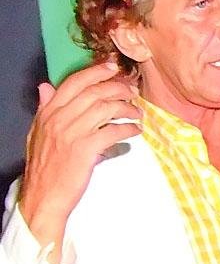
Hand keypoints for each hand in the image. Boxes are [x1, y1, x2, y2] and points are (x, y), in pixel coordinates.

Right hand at [18, 62, 141, 262]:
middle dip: (118, 88)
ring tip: (137, 113)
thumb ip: (45, 109)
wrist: (44, 195)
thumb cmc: (45, 166)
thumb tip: (45, 87)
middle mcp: (58, 119)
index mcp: (48, 113)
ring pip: (105, 108)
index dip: (95, 72)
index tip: (113, 68)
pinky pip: (113, 131)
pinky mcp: (85, 150)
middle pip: (94, 92)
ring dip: (127, 108)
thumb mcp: (38, 133)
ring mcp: (72, 133)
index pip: (73, 83)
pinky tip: (135, 131)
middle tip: (133, 91)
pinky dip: (128, 128)